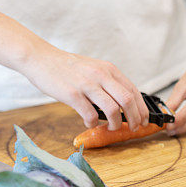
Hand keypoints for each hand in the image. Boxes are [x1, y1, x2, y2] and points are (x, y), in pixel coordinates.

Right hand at [22, 43, 148, 130]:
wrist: (41, 58)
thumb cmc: (67, 67)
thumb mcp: (94, 68)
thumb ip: (108, 81)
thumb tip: (124, 102)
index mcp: (109, 69)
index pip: (133, 91)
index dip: (142, 109)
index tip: (144, 120)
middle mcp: (101, 75)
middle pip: (128, 101)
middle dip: (135, 118)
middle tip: (133, 128)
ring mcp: (87, 85)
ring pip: (112, 110)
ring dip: (116, 124)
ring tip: (111, 127)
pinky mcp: (73, 94)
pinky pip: (89, 115)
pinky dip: (92, 124)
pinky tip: (89, 123)